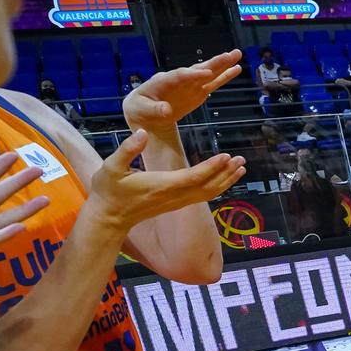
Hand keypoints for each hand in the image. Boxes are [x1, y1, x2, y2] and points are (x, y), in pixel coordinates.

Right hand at [83, 128, 244, 240]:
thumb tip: (142, 132)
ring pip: (208, 193)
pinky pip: (203, 196)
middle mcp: (174, 196)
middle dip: (226, 173)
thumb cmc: (108, 191)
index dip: (211, 167)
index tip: (226, 156)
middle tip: (241, 159)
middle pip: (208, 187)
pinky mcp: (177, 204)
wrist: (109, 217)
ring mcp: (177, 202)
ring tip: (241, 167)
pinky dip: (218, 186)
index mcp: (162, 186)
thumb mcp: (111, 167)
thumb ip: (127, 149)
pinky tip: (226, 178)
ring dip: (226, 180)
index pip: (193, 177)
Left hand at [122, 49, 243, 130]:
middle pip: (197, 69)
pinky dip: (224, 76)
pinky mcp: (198, 92)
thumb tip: (166, 110)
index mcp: (163, 82)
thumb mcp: (142, 110)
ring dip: (222, 65)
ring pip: (208, 73)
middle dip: (213, 63)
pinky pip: (213, 83)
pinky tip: (236, 69)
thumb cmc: (141, 109)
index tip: (207, 73)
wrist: (146, 114)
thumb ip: (154, 110)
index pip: (179, 76)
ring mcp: (190, 85)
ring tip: (237, 55)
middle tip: (228, 55)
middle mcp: (179, 79)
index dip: (192, 75)